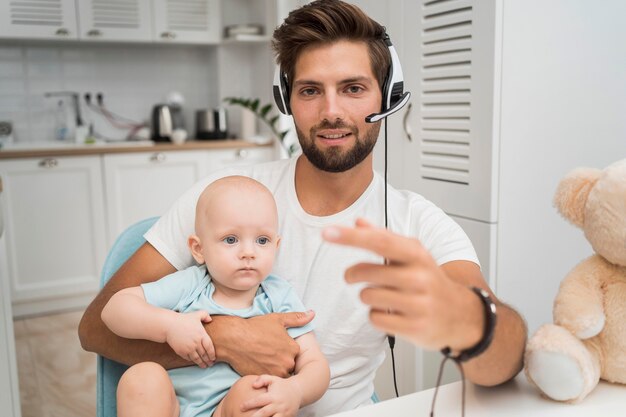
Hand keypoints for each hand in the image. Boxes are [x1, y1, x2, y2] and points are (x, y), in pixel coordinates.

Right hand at [165, 310, 214, 367]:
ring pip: (197, 358)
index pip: (210, 347)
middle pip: (204, 354)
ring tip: (204, 366)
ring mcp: (189, 348)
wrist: (169, 325)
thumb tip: (210, 320)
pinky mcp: (182, 351)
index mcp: (201, 335)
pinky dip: (192, 361)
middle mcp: (196, 343)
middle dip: (208, 360)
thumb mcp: (197, 314)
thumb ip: (205, 315)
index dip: (212, 354)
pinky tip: (195, 361)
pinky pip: (189, 358)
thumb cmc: (184, 319)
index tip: (214, 358)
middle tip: (211, 364)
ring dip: (201, 363)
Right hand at [208, 311, 313, 376]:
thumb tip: (312, 314)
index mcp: (293, 348)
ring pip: (278, 372)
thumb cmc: (255, 327)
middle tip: (266, 351)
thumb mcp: (278, 319)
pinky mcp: (264, 379)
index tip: (274, 344)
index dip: (283, 348)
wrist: (233, 339)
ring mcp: (275, 372)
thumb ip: (297, 318)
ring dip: (272, 367)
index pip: (293, 352)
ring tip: (261, 357)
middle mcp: (287, 362)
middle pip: (287, 364)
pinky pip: (268, 378)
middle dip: (279, 359)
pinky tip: (256, 363)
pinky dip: (264, 372)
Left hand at [241, 375, 301, 416]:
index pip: (259, 400)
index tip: (240, 407)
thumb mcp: (272, 379)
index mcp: (272, 396)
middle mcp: (278, 405)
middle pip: (264, 413)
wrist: (299, 391)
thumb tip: (253, 385)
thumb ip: (262, 379)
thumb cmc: (281, 385)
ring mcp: (283, 413)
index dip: (249, 404)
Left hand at [322, 218, 483, 351]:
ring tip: (381, 295)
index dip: (351, 236)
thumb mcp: (412, 255)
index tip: (328, 232)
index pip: (379, 241)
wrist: (461, 315)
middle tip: (351, 276)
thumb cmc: (429, 281)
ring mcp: (418, 304)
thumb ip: (384, 237)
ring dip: (367, 296)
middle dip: (352, 274)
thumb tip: (358, 222)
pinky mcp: (414, 327)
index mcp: (417, 254)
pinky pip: (375, 318)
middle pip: (367, 272)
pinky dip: (376, 315)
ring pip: (368, 296)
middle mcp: (419, 277)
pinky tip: (391, 313)